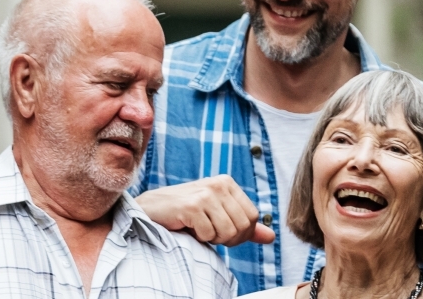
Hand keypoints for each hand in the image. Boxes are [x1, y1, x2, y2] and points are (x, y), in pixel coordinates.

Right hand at [134, 175, 275, 246]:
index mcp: (227, 183)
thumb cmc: (185, 213)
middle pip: (243, 226)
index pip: (253, 217)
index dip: (241, 233)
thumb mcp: (218, 215)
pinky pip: (209, 234)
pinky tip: (188, 227)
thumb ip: (244, 225)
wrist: (151, 209)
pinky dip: (199, 238)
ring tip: (199, 229)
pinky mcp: (192, 206)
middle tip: (209, 233)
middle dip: (228, 239)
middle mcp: (218, 184)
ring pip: (228, 232)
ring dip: (213, 238)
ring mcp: (205, 194)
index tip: (223, 234)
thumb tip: (271, 237)